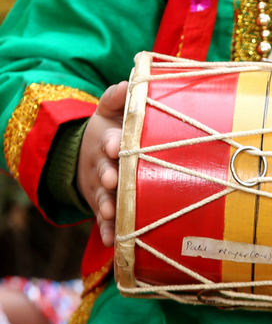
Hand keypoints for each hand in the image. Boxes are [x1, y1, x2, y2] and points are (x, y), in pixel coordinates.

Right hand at [77, 81, 127, 246]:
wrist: (91, 156)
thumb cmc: (112, 129)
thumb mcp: (110, 110)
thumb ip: (117, 97)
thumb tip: (129, 81)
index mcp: (107, 142)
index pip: (109, 141)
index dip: (112, 142)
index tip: (116, 144)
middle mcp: (102, 168)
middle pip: (103, 172)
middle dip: (107, 175)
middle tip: (111, 178)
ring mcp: (101, 190)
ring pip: (102, 199)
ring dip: (106, 205)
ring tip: (110, 212)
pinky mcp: (104, 209)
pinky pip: (104, 223)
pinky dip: (107, 233)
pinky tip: (111, 242)